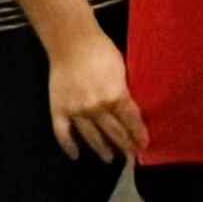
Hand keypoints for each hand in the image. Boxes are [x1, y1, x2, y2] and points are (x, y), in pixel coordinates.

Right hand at [45, 22, 144, 161]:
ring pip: (90, 136)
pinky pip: (63, 133)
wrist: (72, 43)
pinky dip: (68, 145)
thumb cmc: (102, 51)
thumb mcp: (122, 70)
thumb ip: (124, 91)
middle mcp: (96, 107)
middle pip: (113, 131)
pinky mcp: (58, 109)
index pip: (130, 121)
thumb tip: (131, 109)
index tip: (144, 146)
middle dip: (124, 145)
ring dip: (101, 149)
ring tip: (109, 158)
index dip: (138, 135)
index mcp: (116, 95)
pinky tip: (75, 154)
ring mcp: (76, 110)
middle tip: (130, 157)